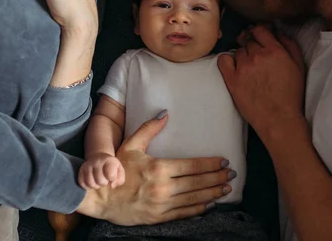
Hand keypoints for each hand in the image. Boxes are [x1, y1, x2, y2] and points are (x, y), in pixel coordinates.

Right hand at [77, 112, 233, 224]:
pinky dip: (199, 209)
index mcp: (158, 168)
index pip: (192, 166)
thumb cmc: (116, 169)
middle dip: (217, 178)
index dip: (210, 164)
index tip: (223, 161)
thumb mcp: (130, 145)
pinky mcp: (159, 217)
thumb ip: (149, 129)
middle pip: (197, 182)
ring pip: (194, 198)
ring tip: (226, 188)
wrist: (100, 197)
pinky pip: (184, 213)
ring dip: (213, 193)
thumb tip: (165, 114)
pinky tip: (210, 205)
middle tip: (231, 174)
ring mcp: (162, 204)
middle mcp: (163, 187)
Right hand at [78, 153, 124, 189]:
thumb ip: (120, 179)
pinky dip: (87, 186)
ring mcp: (87, 165)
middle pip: (100, 181)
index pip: (110, 174)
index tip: (112, 178)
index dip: (112, 179)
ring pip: (90, 183)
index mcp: (109, 161)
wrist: (99, 157)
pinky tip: (92, 182)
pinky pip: (82, 183)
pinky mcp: (81, 170)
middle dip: (104, 183)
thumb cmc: (111, 166)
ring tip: (98, 182)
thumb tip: (112, 186)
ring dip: (95, 186)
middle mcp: (97, 162)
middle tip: (105, 180)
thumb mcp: (119, 170)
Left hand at [218, 25, 305, 138]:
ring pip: (238, 50)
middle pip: (248, 40)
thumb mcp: (299, 66)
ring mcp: (243, 68)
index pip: (260, 29)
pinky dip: (227, 60)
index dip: (259, 31)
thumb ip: (289, 45)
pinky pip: (223, 60)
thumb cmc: (291, 94)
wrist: (278, 119)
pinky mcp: (232, 80)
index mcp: (275, 51)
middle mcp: (257, 56)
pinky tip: (234, 67)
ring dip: (243, 55)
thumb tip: (277, 32)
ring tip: (250, 68)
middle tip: (256, 56)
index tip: (260, 37)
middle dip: (252, 44)